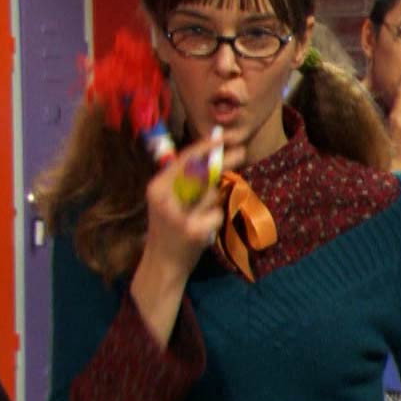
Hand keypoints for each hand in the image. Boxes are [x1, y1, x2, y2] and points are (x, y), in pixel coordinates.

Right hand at [131, 133, 246, 345]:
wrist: (162, 264)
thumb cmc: (170, 229)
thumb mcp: (172, 202)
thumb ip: (188, 182)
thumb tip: (215, 157)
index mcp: (157, 187)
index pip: (183, 159)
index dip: (204, 146)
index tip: (222, 136)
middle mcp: (164, 198)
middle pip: (202, 172)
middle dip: (224, 161)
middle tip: (242, 151)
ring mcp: (178, 215)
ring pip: (212, 195)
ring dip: (215, 203)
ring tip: (200, 216)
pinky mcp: (192, 230)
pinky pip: (217, 214)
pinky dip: (215, 221)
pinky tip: (204, 231)